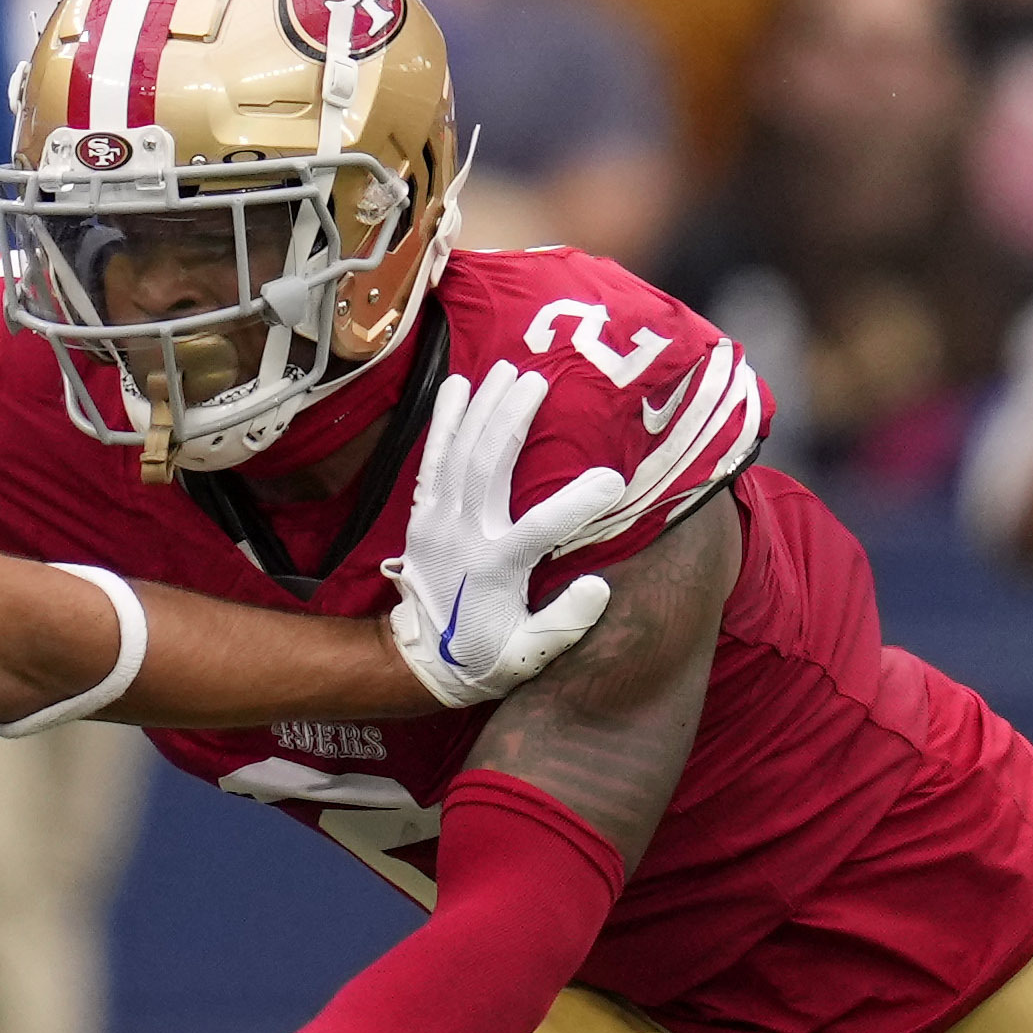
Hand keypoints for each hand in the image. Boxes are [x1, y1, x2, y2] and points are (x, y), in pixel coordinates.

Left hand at [383, 364, 660, 709]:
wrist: (421, 662)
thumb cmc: (485, 657)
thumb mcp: (530, 656)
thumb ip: (566, 624)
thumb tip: (599, 587)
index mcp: (495, 570)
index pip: (541, 529)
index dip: (576, 503)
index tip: (611, 479)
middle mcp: (463, 538)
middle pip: (487, 467)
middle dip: (511, 420)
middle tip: (539, 380)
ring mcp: (438, 522)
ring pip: (459, 453)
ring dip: (481, 408)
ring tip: (505, 370)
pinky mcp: (424, 514)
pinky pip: (432, 458)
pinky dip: (443, 421)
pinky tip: (457, 387)